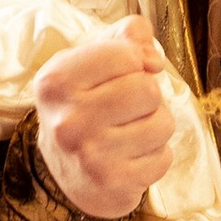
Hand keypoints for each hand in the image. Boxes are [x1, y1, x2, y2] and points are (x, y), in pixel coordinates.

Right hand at [33, 16, 177, 220]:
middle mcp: (68, 119)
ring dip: (156, 127)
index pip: (125, 54)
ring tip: (131, 132)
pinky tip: (132, 157)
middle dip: (148, 97)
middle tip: (128, 109)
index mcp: (56, 82)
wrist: (65, 174)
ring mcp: (89, 154)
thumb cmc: (85, 105)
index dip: (137, 60)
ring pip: (163, 123)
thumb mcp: (90, 63)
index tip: (130, 71)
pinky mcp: (112, 182)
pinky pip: (164, 157)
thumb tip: (152, 55)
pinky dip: (155, 156)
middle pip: (148, 90)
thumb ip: (125, 38)